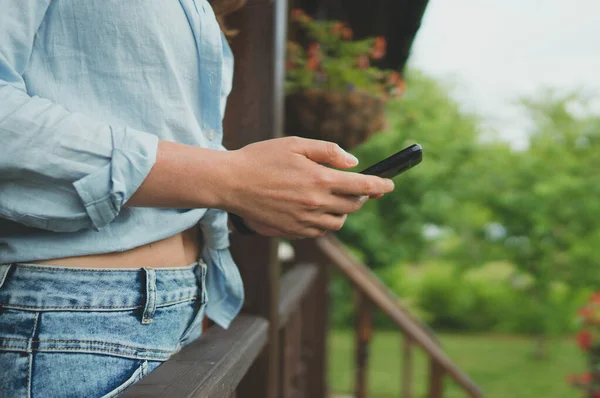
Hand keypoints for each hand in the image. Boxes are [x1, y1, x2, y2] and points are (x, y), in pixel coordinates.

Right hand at [220, 136, 393, 237]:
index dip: (380, 186)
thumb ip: (328, 151)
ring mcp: (305, 220)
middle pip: (353, 206)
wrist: (231, 183)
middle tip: (355, 188)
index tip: (390, 185)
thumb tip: (353, 163)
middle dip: (360, 197)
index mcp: (319, 179)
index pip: (362, 186)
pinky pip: (319, 231)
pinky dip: (324, 221)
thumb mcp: (295, 144)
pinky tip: (313, 209)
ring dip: (342, 211)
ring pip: (338, 222)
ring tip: (333, 199)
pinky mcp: (293, 231)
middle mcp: (316, 203)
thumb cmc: (261, 158)